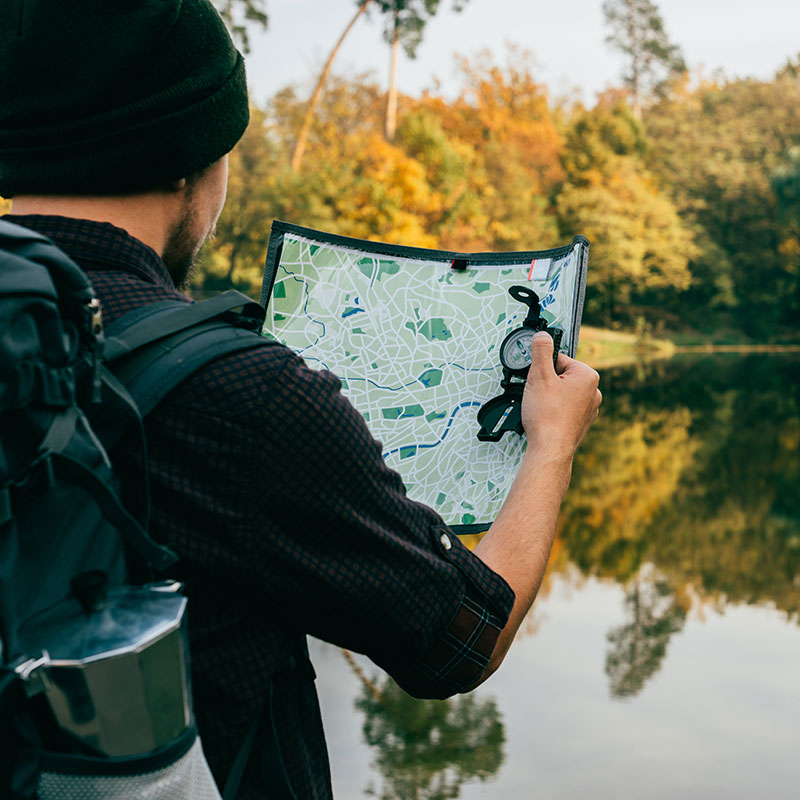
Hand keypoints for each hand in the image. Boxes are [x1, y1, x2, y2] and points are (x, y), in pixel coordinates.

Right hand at [521, 332, 600, 459]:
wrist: (550, 449)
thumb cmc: (547, 417)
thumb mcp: (539, 375)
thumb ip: (541, 351)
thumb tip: (543, 335)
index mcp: (588, 376)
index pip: (559, 360)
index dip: (543, 369)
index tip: (537, 381)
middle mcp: (593, 391)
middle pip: (561, 376)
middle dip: (547, 384)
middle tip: (539, 397)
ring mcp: (589, 409)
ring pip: (562, 393)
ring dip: (549, 398)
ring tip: (542, 410)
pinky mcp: (581, 423)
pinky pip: (564, 409)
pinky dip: (554, 412)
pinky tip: (547, 419)